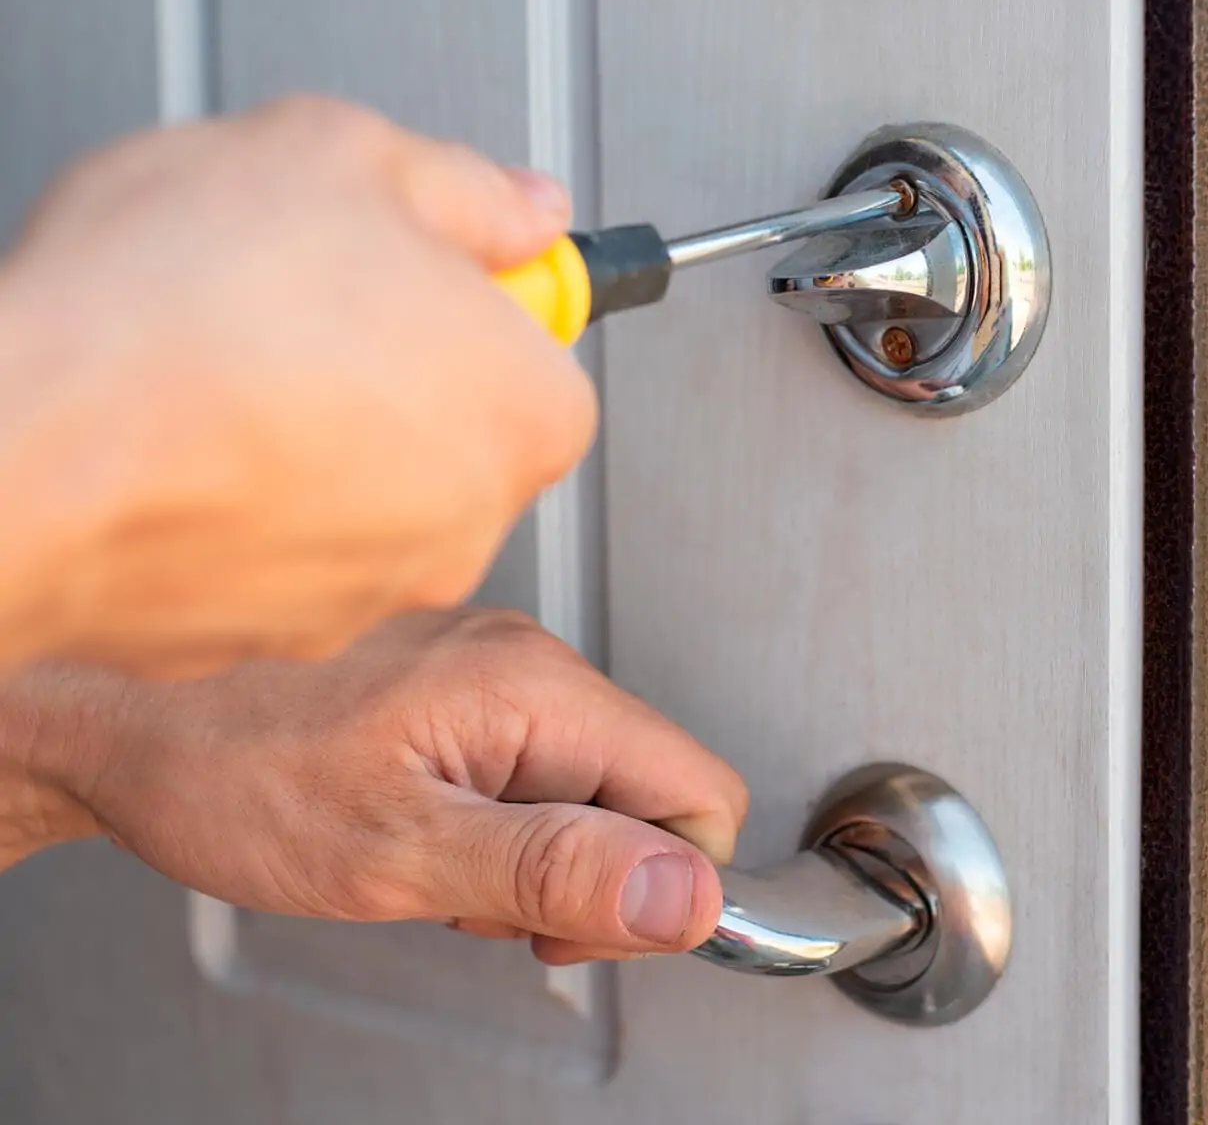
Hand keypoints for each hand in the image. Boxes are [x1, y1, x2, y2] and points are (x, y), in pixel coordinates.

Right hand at [0, 97, 596, 673]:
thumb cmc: (179, 304)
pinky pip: (275, 547)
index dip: (475, 296)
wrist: (21, 445)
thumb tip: (522, 207)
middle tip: (305, 298)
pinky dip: (240, 497)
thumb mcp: (345, 154)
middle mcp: (466, 523)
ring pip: (364, 489)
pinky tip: (178, 435)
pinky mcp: (261, 634)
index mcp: (525, 411)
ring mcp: (365, 592)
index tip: (425, 268)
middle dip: (396, 362)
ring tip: (221, 360)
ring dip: (314, 429)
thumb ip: (467, 188)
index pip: (544, 352)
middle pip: (458, 426)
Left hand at [3, 609, 746, 962]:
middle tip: (479, 898)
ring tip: (435, 861)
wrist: (133, 725)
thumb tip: (683, 893)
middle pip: (652, 793)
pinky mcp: (467, 685)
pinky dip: (497, 822)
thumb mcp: (401, 854)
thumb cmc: (235, 774)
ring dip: (534, 852)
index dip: (657, 882)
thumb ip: (553, 869)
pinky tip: (426, 827)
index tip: (568, 920)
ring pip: (594, 788)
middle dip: (584, 873)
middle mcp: (532, 661)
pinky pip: (537, 769)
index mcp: (537, 689)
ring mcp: (499, 667)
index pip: (701, 792)